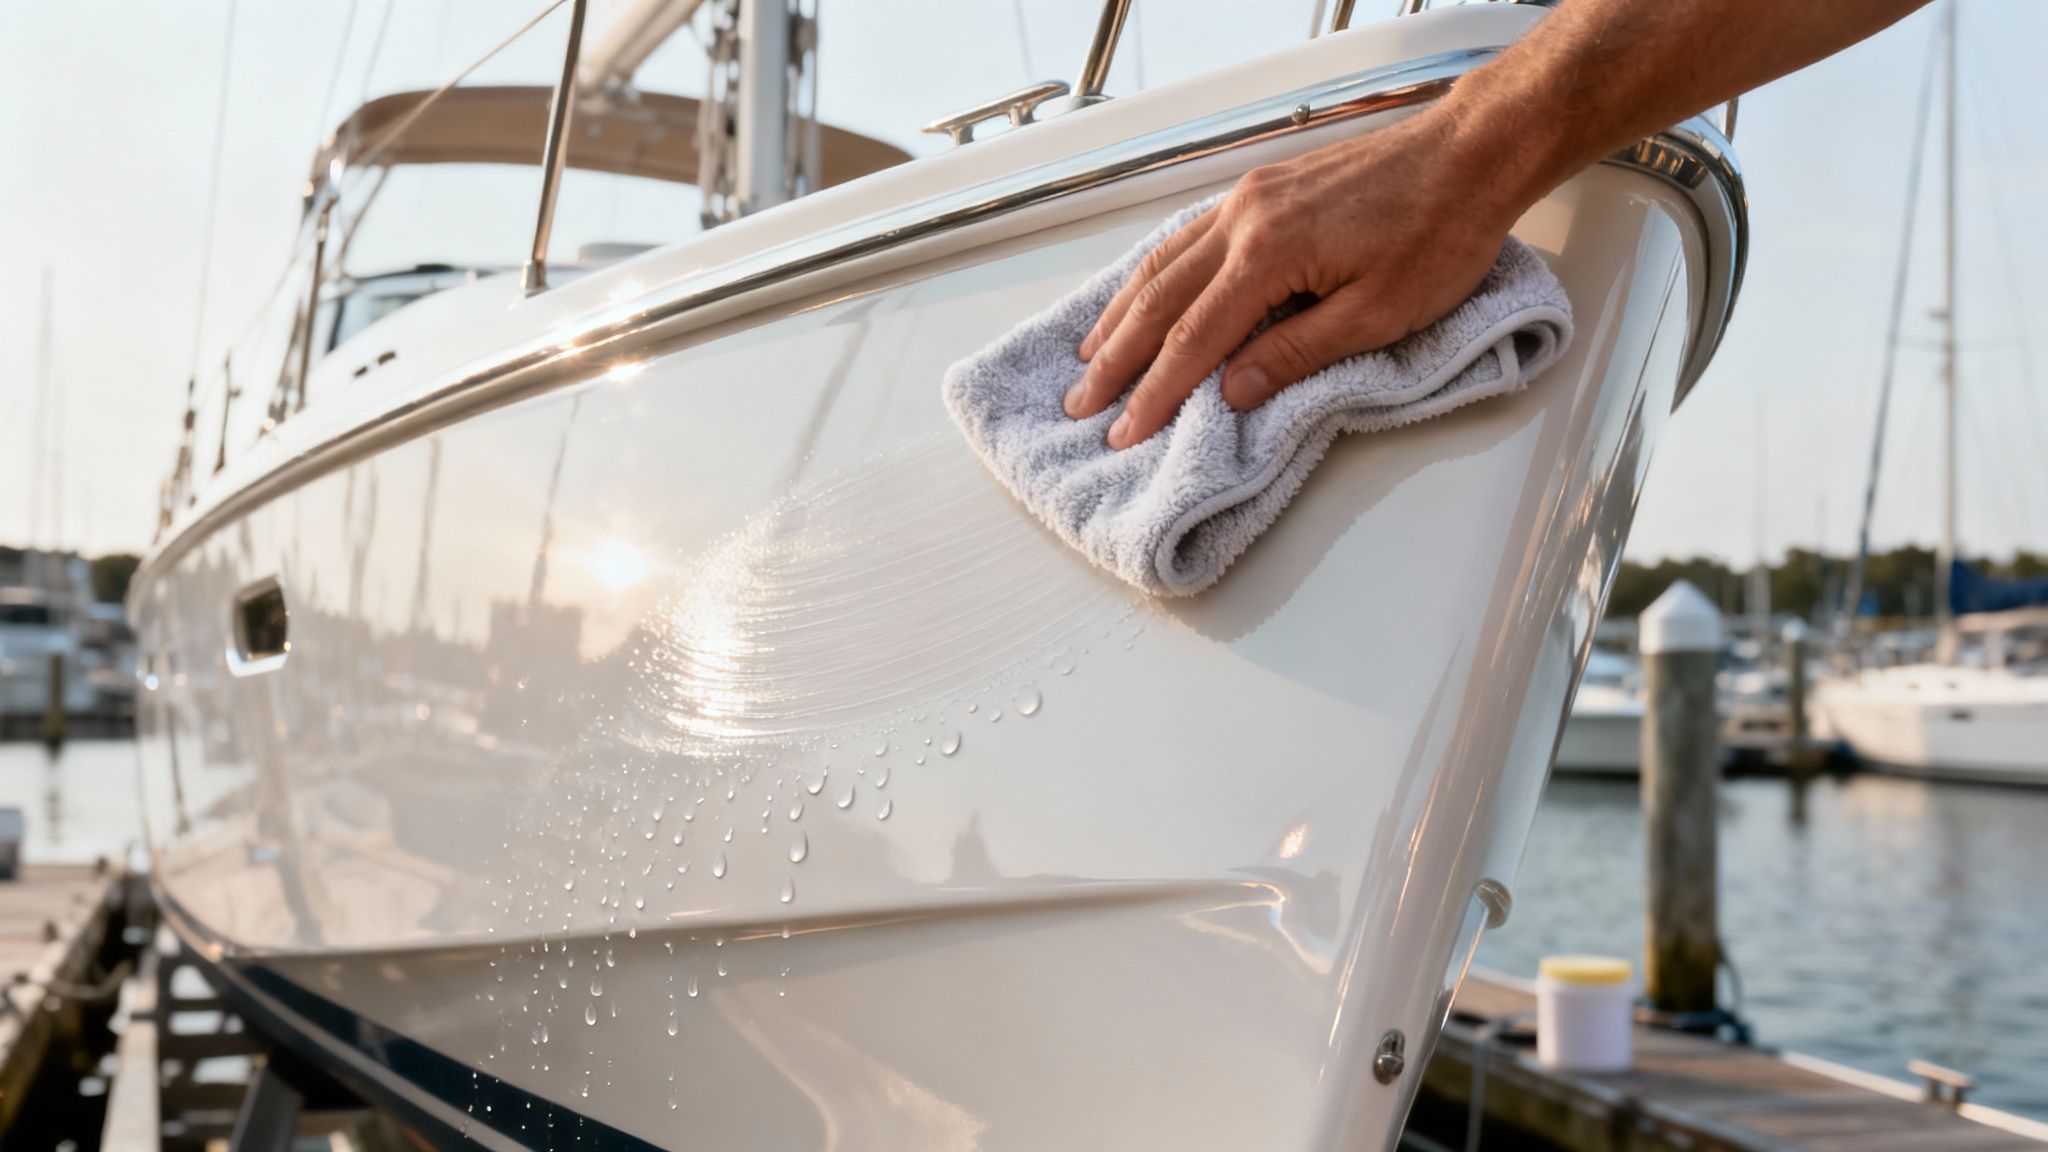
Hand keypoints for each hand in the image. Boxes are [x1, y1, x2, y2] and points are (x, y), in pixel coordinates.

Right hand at [1064, 113, 1523, 449]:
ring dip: (1122, 316)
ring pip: (1163, 263)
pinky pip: (1187, 238)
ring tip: (1090, 358)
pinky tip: (1139, 297)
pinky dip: (1153, 275)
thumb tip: (1233, 391)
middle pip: (1161, 300)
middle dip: (1118, 359)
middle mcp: (1244, 219)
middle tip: (1081, 406)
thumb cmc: (1440, 232)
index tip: (1124, 432)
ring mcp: (1248, 199)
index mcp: (1271, 253)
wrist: (1470, 153)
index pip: (1194, 338)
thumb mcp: (1379, 313)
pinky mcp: (1261, 190)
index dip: (1156, 392)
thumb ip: (1298, 353)